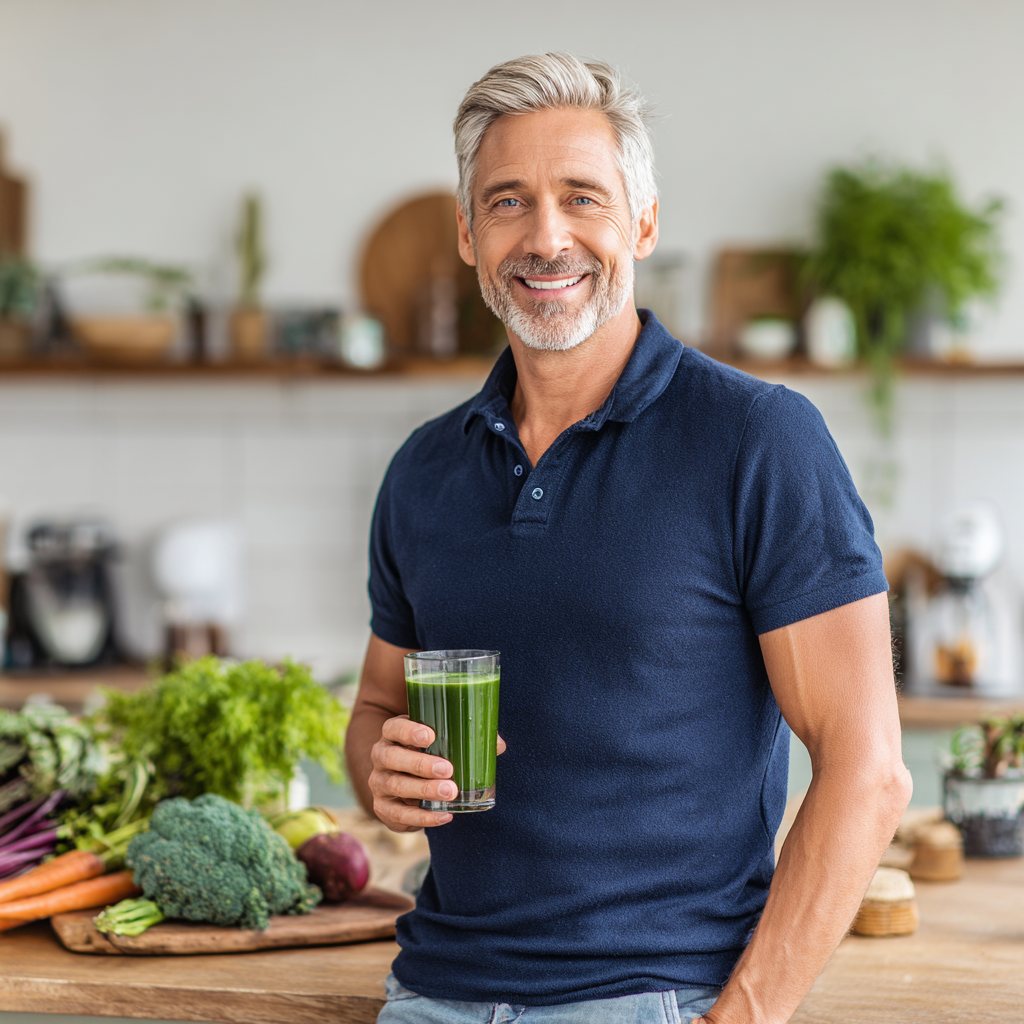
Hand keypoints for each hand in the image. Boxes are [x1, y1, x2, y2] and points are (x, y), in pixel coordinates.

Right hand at [369, 715, 505, 831]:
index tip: (430, 735)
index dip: (408, 730)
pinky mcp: (383, 808)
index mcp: (394, 734)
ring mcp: (379, 783)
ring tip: (450, 792)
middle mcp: (382, 756)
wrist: (404, 784)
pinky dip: (422, 818)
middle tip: (448, 769)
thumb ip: (467, 740)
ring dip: (423, 790)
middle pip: (392, 757)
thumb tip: (498, 745)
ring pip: (395, 785)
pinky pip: (399, 815)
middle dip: (420, 764)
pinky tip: (444, 816)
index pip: (393, 727)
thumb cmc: (428, 755)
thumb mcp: (442, 743)